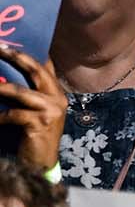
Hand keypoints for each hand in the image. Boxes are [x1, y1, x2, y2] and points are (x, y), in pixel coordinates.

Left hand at [0, 45, 64, 172]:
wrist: (40, 163)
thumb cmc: (32, 136)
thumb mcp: (34, 111)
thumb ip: (27, 95)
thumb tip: (4, 78)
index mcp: (56, 92)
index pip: (45, 65)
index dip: (30, 52)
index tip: (11, 42)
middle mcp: (57, 97)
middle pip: (36, 70)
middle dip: (16, 57)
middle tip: (0, 48)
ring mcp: (51, 110)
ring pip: (20, 92)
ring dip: (0, 88)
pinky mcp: (41, 122)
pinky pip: (13, 114)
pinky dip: (0, 116)